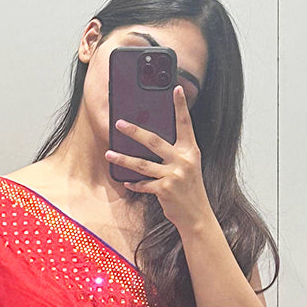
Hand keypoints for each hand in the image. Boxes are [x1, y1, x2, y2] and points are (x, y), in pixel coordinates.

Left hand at [104, 85, 210, 231]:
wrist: (197, 216)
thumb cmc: (190, 190)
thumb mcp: (188, 167)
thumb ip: (175, 154)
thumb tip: (151, 142)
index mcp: (190, 151)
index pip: (185, 124)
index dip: (181, 106)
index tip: (176, 89)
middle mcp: (183, 160)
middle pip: (154, 141)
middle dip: (134, 131)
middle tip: (119, 123)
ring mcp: (174, 175)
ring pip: (142, 164)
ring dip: (123, 159)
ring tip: (109, 154)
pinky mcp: (165, 190)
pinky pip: (144, 184)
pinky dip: (134, 184)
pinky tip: (125, 181)